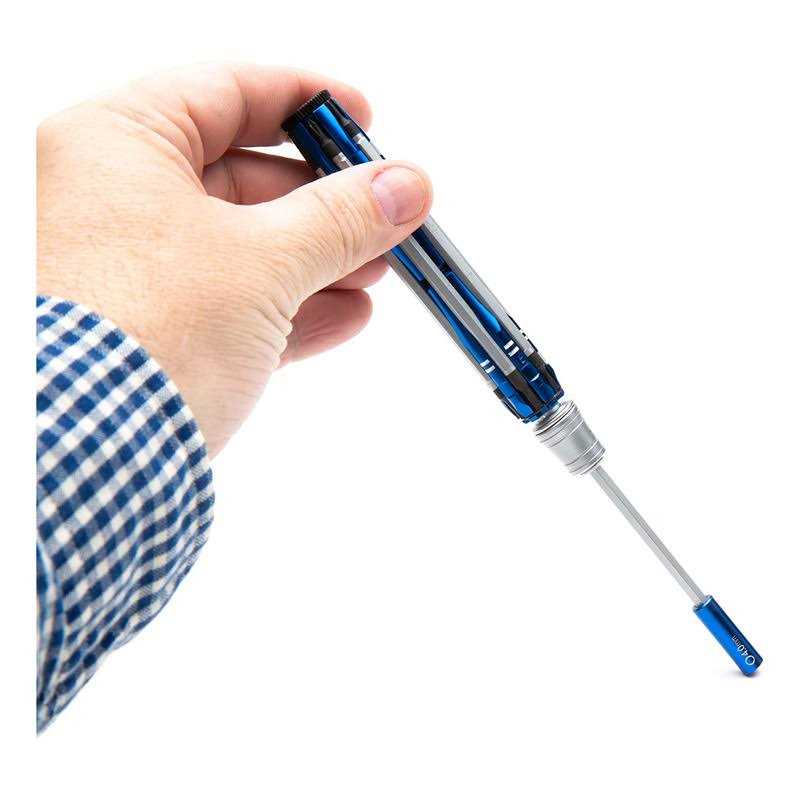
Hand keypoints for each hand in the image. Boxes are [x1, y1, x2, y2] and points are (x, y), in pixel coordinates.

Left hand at [37, 64, 431, 456]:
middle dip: (327, 201)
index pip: (227, 92)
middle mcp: (113, 201)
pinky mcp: (155, 332)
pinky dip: (293, 308)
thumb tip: (404, 188)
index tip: (362, 118)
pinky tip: (346, 315)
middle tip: (386, 213)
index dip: (306, 101)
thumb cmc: (148, 336)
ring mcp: (134, 272)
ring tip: (378, 271)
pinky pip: (235, 304)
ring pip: (246, 246)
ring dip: (320, 259)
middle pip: (245, 177)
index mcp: (118, 146)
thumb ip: (342, 216)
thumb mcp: (266, 261)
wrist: (91, 460)